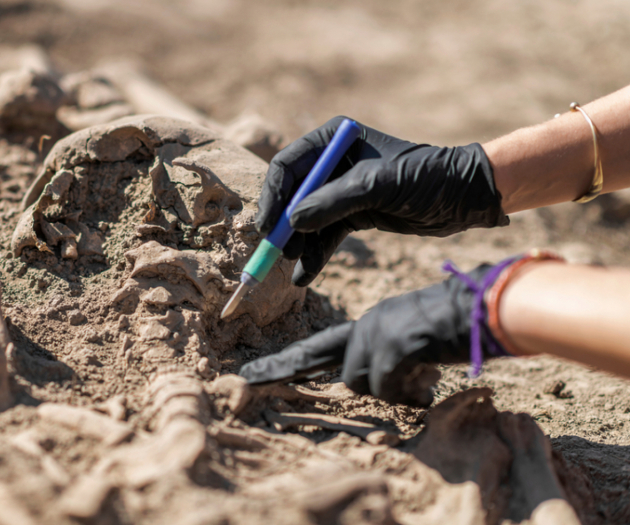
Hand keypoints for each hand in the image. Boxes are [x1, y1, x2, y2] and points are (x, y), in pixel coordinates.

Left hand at [239, 264, 493, 405]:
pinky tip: (429, 386)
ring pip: (359, 383)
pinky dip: (408, 394)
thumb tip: (382, 384)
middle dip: (281, 369)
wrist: (488, 306)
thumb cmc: (462, 325)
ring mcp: (377, 333)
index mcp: (372, 323)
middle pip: (316, 356)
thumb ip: (393, 362)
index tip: (259, 372)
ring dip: (390, 392)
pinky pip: (385, 387)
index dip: (290, 362)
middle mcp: (367, 324)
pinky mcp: (392, 345)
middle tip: (248, 379)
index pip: (320, 346)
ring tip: (423, 381)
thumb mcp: (417, 343)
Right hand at [255, 116, 508, 285]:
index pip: (288, 166)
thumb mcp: (377, 186)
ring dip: (298, 243)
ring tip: (293, 266)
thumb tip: (292, 223)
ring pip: (307, 220)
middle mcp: (333, 163)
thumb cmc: (426, 178)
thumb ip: (332, 202)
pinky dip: (315, 255)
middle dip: (283, 224)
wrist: (466, 198)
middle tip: (275, 251)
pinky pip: (325, 236)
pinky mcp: (354, 214)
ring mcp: (342, 191)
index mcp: (334, 140)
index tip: (268, 225)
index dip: (274, 196)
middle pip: (292, 195)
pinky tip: (305, 276)